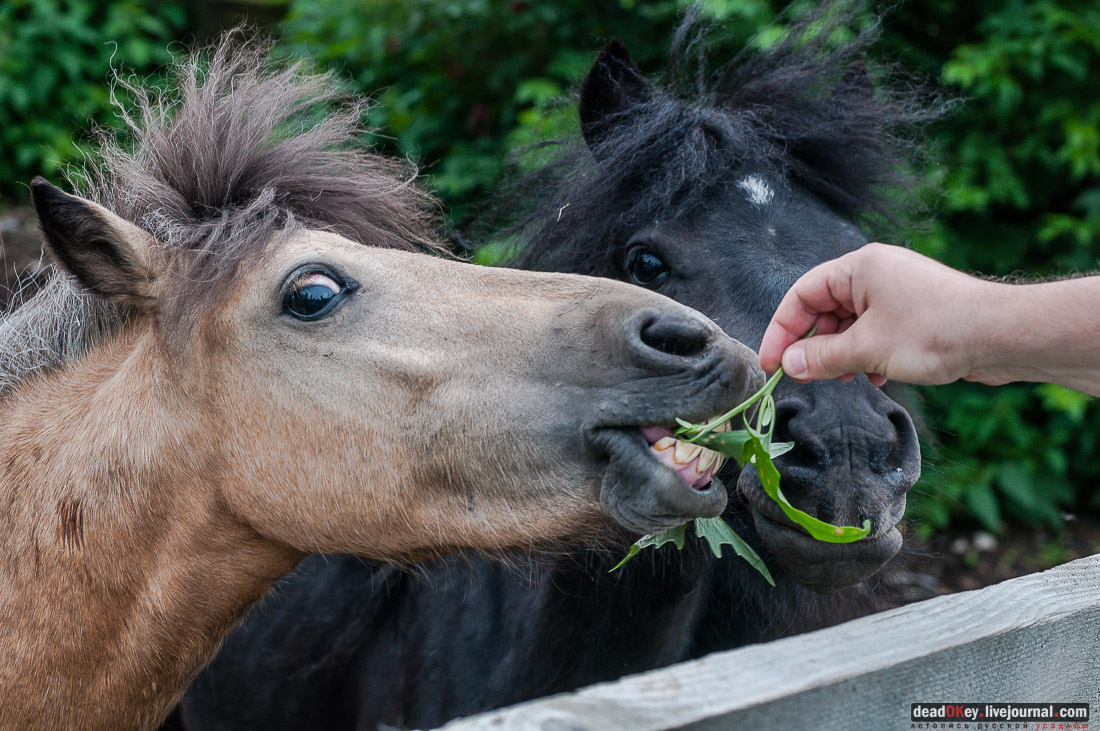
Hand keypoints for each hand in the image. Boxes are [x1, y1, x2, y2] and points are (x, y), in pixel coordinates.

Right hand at [758, 243, 995, 386]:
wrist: (1001, 335)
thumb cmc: (936, 331)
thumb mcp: (867, 348)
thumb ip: (822, 357)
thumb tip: (789, 365)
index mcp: (859, 268)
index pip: (802, 295)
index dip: (782, 330)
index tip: (771, 362)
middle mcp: (875, 275)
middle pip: (824, 310)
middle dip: (814, 346)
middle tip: (804, 377)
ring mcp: (896, 293)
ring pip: (849, 324)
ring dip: (841, 354)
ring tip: (845, 379)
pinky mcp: (913, 314)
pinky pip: (874, 332)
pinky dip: (866, 354)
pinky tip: (875, 377)